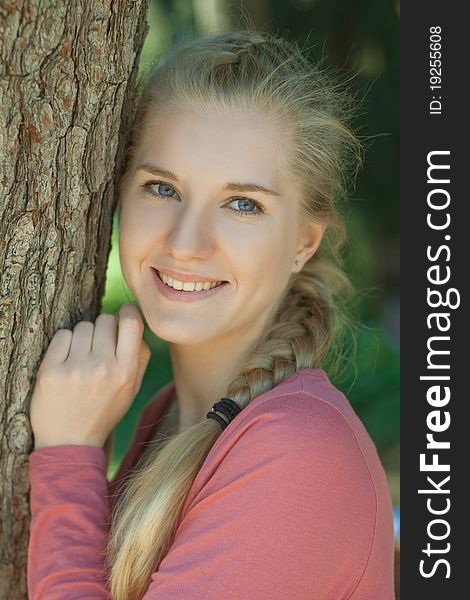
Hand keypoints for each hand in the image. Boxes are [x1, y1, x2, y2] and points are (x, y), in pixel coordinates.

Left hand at [30, 304, 150, 450]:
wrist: (70, 441)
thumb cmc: (103, 410)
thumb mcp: (132, 389)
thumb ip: (140, 357)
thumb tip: (133, 323)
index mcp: (126, 372)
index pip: (131, 322)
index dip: (127, 313)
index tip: (123, 316)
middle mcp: (103, 368)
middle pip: (105, 320)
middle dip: (103, 329)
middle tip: (99, 347)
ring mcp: (75, 368)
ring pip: (83, 326)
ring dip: (83, 337)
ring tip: (82, 358)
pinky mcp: (51, 370)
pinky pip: (62, 335)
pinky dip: (65, 344)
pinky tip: (67, 361)